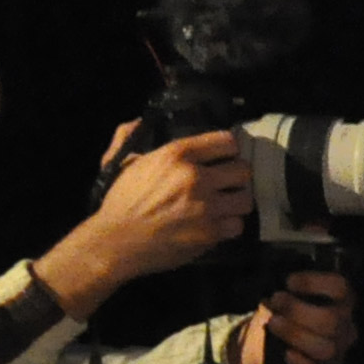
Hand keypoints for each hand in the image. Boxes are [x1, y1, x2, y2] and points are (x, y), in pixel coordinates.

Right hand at [34, 127, 251, 314]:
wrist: (117, 242)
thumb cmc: (119, 201)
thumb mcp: (121, 160)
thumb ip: (129, 136)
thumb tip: (138, 121)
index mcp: (177, 154)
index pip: (226, 141)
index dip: (228, 149)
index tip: (223, 157)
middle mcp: (197, 177)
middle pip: (243, 170)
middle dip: (236, 176)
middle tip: (227, 183)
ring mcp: (207, 207)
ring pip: (245, 199)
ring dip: (236, 201)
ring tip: (225, 204)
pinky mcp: (211, 233)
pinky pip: (237, 225)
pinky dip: (229, 225)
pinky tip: (217, 224)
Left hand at [232, 271, 358, 363]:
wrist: (263, 347)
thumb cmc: (278, 316)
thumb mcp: (281, 300)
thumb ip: (284, 296)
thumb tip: (275, 302)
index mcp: (339, 303)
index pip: (340, 288)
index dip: (315, 283)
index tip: (289, 283)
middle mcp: (344, 327)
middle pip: (332, 320)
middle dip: (298, 311)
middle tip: (275, 304)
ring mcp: (337, 354)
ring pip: (326, 349)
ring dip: (295, 334)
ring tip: (273, 324)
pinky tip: (287, 355)